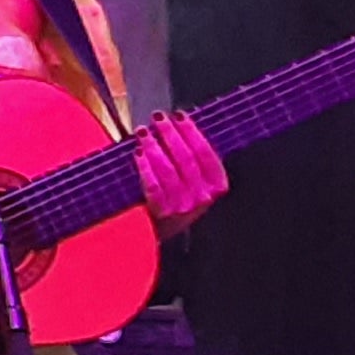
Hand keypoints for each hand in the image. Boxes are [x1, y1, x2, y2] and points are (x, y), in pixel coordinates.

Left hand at [133, 109, 226, 230]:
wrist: (170, 239)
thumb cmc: (181, 205)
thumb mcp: (197, 184)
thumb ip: (193, 160)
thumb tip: (178, 126)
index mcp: (217, 186)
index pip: (206, 153)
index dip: (192, 132)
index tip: (179, 115)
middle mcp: (203, 196)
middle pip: (187, 158)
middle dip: (171, 134)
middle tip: (158, 118)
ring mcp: (183, 206)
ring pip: (168, 169)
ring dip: (154, 147)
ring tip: (144, 132)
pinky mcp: (162, 213)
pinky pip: (153, 186)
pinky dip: (145, 167)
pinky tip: (138, 154)